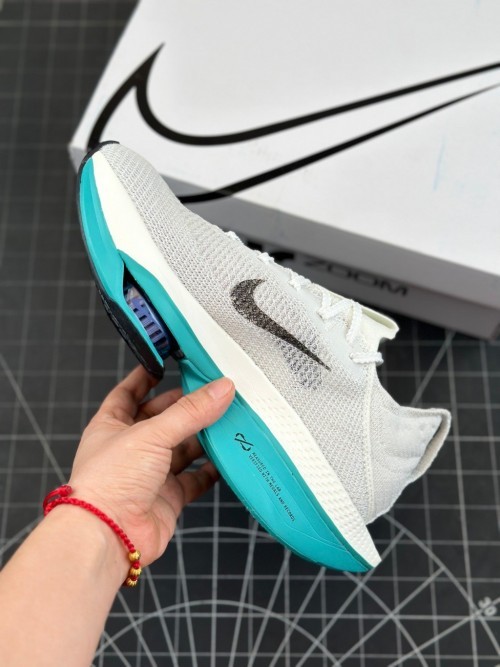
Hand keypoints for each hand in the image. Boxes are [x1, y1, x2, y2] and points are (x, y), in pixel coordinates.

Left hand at [68, 366, 234, 565]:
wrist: (110, 536)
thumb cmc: (109, 482)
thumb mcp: (151, 434)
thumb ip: (190, 412)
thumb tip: (221, 389)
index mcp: (112, 426)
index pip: (130, 392)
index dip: (147, 377)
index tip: (169, 362)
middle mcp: (130, 448)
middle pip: (163, 419)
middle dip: (187, 406)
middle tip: (213, 390)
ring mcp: (150, 474)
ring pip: (182, 448)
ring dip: (203, 436)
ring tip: (227, 418)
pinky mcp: (167, 497)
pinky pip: (194, 478)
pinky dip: (211, 469)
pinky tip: (227, 458)